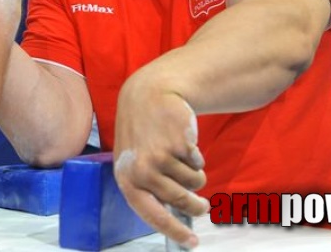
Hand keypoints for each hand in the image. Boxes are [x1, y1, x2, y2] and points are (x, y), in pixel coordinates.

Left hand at [112, 70, 208, 247]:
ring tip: (182, 157)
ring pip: (194, 182)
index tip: (192, 243)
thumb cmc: (142, 131)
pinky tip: (182, 140)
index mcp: (127, 180)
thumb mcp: (133, 160)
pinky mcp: (178, 145)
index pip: (152, 215)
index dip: (174, 231)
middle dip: (196, 206)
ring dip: (195, 174)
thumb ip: (146, 187)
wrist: (149, 94)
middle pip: (180, 201)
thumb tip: (170, 218)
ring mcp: (160, 158)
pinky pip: (199, 163)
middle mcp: (141, 172)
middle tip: (203, 207)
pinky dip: (197, 156)